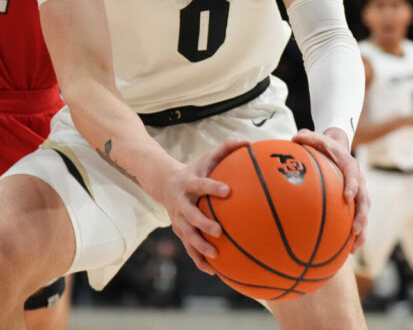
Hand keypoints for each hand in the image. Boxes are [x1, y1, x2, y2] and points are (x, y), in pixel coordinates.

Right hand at [162, 137, 247, 275]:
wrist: (165, 184)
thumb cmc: (195, 170)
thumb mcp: (207, 158)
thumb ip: (225, 149)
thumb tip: (247, 142)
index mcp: (189, 184)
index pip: (201, 185)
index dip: (213, 187)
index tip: (228, 191)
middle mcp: (181, 203)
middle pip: (190, 215)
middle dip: (203, 224)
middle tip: (219, 231)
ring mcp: (179, 220)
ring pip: (187, 235)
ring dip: (199, 246)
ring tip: (215, 254)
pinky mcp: (180, 232)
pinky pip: (189, 249)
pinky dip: (200, 261)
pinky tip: (215, 271)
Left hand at [292, 128, 369, 252]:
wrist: (338, 149)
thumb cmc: (324, 146)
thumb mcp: (316, 138)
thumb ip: (307, 137)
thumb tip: (294, 138)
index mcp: (350, 165)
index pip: (354, 175)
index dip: (353, 185)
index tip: (348, 195)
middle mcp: (359, 181)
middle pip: (365, 200)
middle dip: (361, 215)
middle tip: (355, 229)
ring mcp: (360, 194)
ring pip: (364, 214)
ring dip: (361, 230)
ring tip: (354, 247)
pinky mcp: (356, 204)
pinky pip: (358, 220)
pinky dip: (356, 236)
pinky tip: (349, 251)